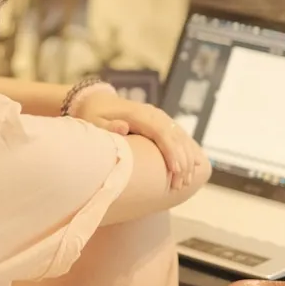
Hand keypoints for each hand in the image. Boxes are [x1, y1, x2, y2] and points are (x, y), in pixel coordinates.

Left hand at [75, 93, 204, 188]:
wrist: (97, 101)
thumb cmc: (93, 115)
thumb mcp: (93, 121)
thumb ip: (107, 126)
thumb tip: (123, 127)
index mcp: (138, 113)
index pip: (161, 130)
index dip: (171, 150)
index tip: (175, 170)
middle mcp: (153, 113)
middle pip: (175, 136)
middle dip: (182, 160)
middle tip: (180, 184)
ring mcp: (159, 117)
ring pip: (180, 137)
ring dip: (186, 159)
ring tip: (185, 182)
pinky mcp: (161, 123)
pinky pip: (179, 137)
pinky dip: (186, 152)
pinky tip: (191, 168)